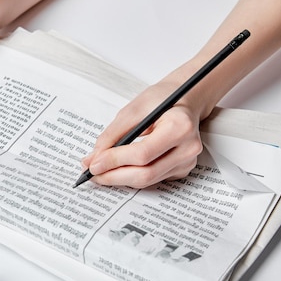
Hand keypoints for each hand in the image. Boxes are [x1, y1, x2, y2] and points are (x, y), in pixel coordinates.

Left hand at [81, 83, 203, 187]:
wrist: (183, 100)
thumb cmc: (159, 100)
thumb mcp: (132, 110)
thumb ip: (112, 135)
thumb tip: (93, 158)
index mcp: (179, 127)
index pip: (142, 154)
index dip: (114, 161)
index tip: (93, 164)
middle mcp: (188, 148)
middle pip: (146, 173)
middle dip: (114, 176)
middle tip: (92, 173)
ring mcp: (187, 161)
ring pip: (148, 180)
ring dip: (120, 178)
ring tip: (100, 172)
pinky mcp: (182, 169)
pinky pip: (153, 179)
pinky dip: (132, 176)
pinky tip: (118, 169)